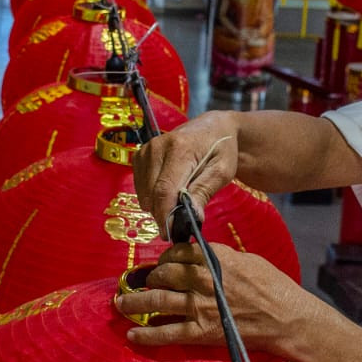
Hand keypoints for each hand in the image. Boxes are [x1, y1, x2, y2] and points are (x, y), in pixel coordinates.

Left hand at [115, 242, 325, 357]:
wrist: (289, 320)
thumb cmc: (274, 288)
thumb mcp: (248, 260)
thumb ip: (220, 256)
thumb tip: (199, 254)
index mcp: (217, 259)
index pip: (180, 251)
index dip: (167, 255)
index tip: (163, 261)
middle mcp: (205, 281)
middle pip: (165, 274)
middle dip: (150, 277)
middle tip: (143, 281)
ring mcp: (201, 307)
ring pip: (158, 301)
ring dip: (135, 303)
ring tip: (121, 304)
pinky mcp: (202, 333)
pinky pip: (167, 333)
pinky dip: (147, 334)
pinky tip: (132, 334)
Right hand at [133, 111, 240, 232]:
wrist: (212, 127)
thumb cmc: (221, 149)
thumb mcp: (222, 171)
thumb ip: (204, 192)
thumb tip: (191, 216)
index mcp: (180, 148)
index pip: (165, 190)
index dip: (166, 215)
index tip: (171, 233)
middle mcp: (157, 147)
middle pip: (152, 193)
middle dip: (163, 214)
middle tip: (180, 223)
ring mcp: (146, 150)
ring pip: (144, 192)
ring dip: (158, 205)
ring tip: (178, 202)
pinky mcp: (141, 155)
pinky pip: (140, 186)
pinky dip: (152, 195)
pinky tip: (168, 192)